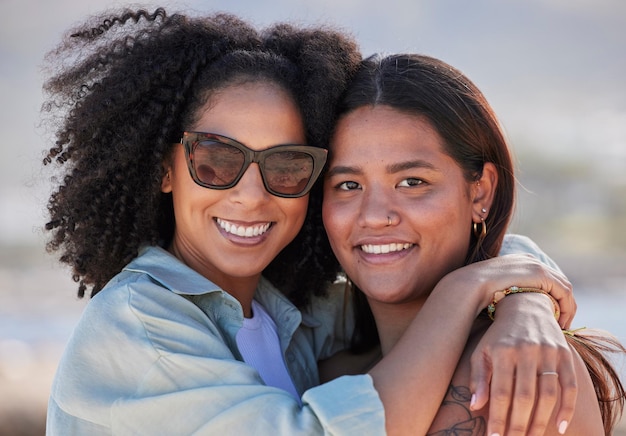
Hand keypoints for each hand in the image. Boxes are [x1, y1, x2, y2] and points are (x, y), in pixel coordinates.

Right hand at [453, 253, 575, 327]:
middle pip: (558, 283)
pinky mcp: (541, 274)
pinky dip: (567, 308)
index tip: (553, 318)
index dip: (554, 299)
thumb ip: (509, 294)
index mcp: (520, 262)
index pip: (547, 280)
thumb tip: (514, 309)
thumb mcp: (496, 291)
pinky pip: (564, 291)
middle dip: (564, 305)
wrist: (469, 287)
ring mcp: (536, 265)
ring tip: (563, 327)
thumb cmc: (477, 294)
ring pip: (564, 288)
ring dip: (568, 309)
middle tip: (563, 325)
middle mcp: (530, 260)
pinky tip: (561, 323)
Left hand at [470, 294, 576, 435]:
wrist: (525, 306)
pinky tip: (559, 427)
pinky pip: (570, 386)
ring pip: (548, 395)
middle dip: (519, 424)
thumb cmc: (498, 336)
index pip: (501, 392)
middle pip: (524, 397)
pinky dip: (567, 408)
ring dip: (540, 421)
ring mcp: (548, 352)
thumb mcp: (482, 351)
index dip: (498, 417)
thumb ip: (478, 378)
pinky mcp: (565, 354)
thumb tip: (474, 406)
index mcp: (502, 351)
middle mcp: (526, 351)